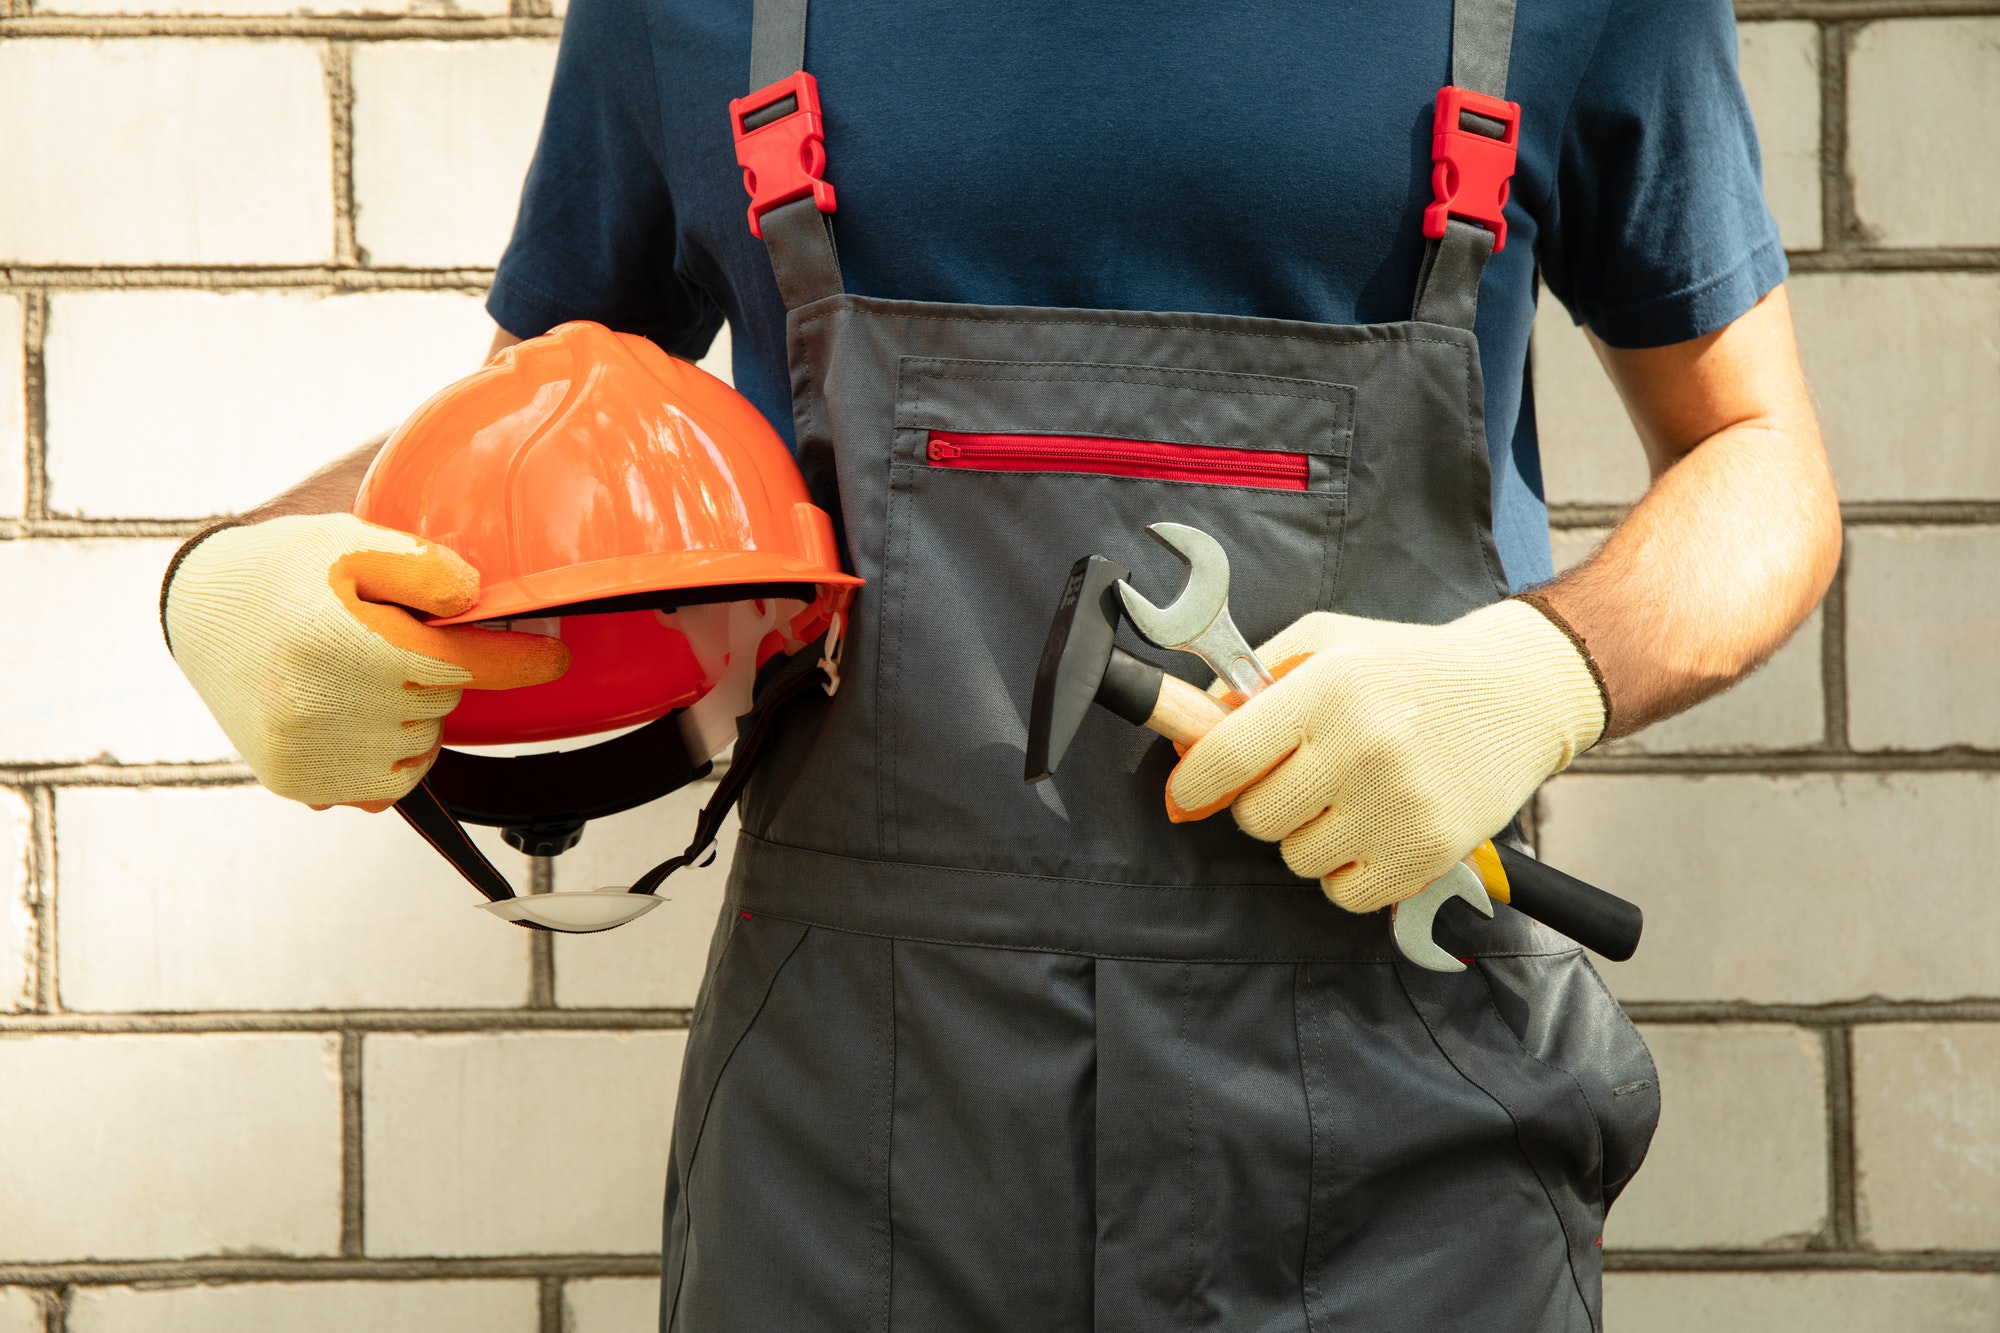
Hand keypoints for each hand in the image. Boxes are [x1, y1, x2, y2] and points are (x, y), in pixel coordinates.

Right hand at [163, 513, 568, 810]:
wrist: (201, 611)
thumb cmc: (287, 570)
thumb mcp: (356, 541)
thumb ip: (426, 567)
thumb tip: (479, 601)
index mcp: (350, 644)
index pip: (467, 664)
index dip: (522, 660)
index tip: (553, 656)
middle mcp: (329, 707)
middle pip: (442, 702)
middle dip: (438, 672)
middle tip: (389, 638)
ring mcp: (313, 753)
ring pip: (420, 748)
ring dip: (414, 717)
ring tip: (362, 674)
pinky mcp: (300, 783)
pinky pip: (383, 786)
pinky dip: (386, 755)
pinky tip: (353, 715)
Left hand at [1165, 599, 1604, 912]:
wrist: (1518, 691)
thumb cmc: (1406, 664)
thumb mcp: (1324, 642)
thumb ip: (1248, 682)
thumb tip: (1184, 746)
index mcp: (1328, 689)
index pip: (1226, 759)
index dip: (1195, 784)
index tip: (1190, 791)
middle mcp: (1362, 748)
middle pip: (1256, 819)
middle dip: (1263, 803)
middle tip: (1298, 780)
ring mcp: (1399, 804)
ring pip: (1298, 860)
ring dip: (1307, 838)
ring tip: (1346, 798)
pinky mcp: (1432, 851)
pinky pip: (1347, 894)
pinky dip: (1346, 873)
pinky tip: (1370, 832)